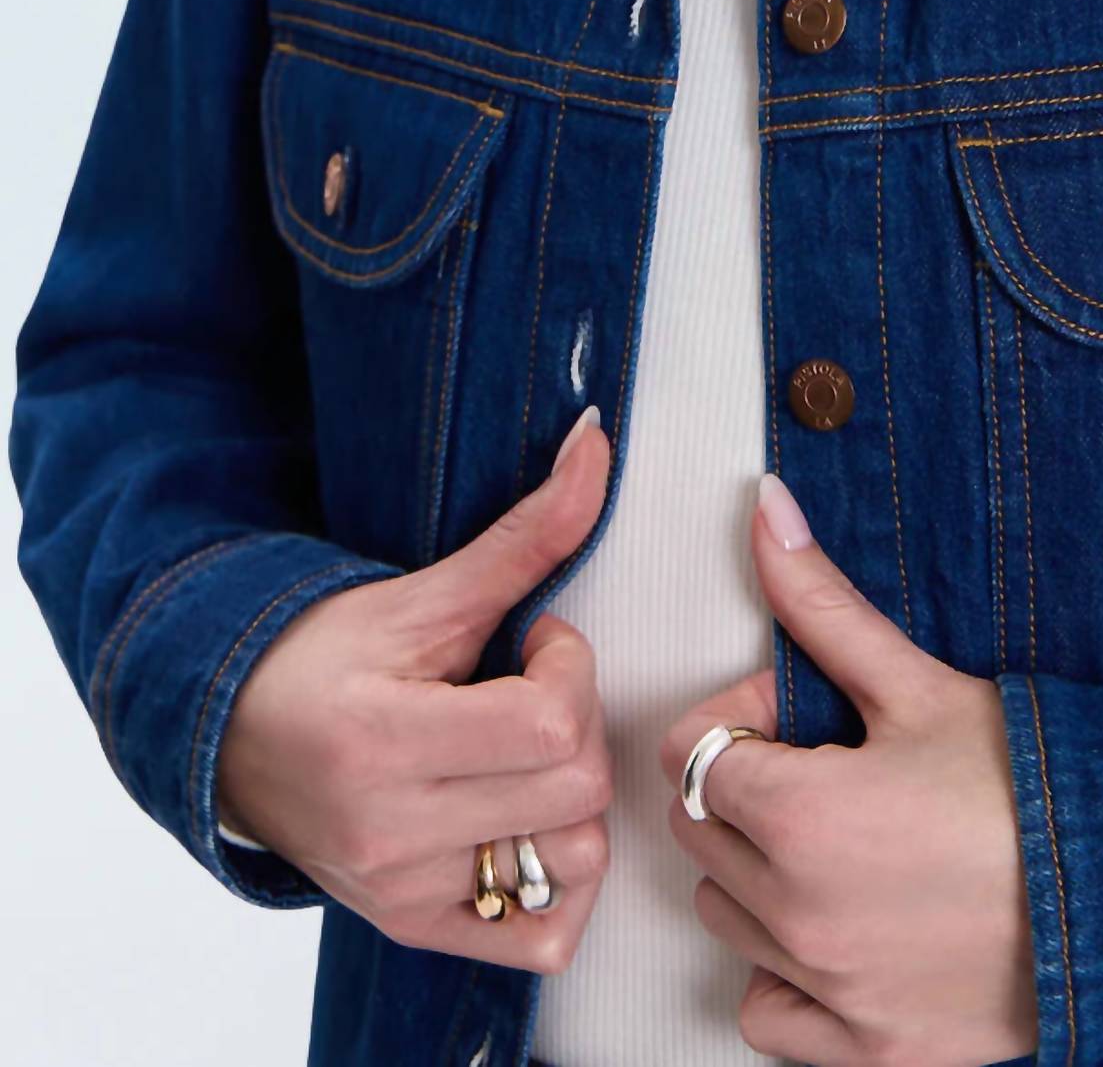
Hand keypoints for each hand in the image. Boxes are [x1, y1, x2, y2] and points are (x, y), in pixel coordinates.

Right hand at [216, 408, 614, 970]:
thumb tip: (596, 441)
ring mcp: (404, 891)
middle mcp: (390, 834)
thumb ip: (525, 532)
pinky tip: (530, 818)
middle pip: (575, 788)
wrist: (230, 732)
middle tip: (531, 691)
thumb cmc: (322, 655)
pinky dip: (561, 878)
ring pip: (576, 859)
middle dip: (576, 721)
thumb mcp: (422, 592)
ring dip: (573, 796)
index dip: (568, 666)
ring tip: (524, 752)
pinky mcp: (414, 926)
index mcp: (383, 742)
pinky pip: (544, 935)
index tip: (537, 640)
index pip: (550, 724)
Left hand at [658, 473, 1038, 1064]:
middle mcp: (797, 912)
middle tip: (831, 769)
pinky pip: (768, 1012)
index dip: (742, 719)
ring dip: (760, 873)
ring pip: (726, 915)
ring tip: (846, 840)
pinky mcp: (867, 1047)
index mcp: (799, 815)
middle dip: (746, 788)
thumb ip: (821, 604)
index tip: (803, 716)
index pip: (689, 751)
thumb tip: (763, 509)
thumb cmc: (1030, 783)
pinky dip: (785, 973)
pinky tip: (842, 925)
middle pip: (700, 830)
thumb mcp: (918, 684)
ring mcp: (829, 989)